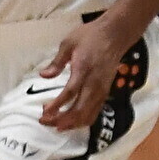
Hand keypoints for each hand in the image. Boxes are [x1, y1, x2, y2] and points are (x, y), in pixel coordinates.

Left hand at [35, 11, 143, 132]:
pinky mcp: (105, 93)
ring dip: (71, 124)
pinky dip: (82, 121)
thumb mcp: (68, 43)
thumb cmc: (90, 36)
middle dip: (61, 120)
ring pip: (87, 115)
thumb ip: (56, 62)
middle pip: (79, 110)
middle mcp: (94, 84)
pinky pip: (94, 112)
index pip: (70, 93)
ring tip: (55, 124)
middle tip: (44, 121)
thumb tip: (43, 75)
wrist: (115, 35)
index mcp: (83, 69)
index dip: (57, 105)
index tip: (44, 112)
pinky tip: (70, 122)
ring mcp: (102, 90)